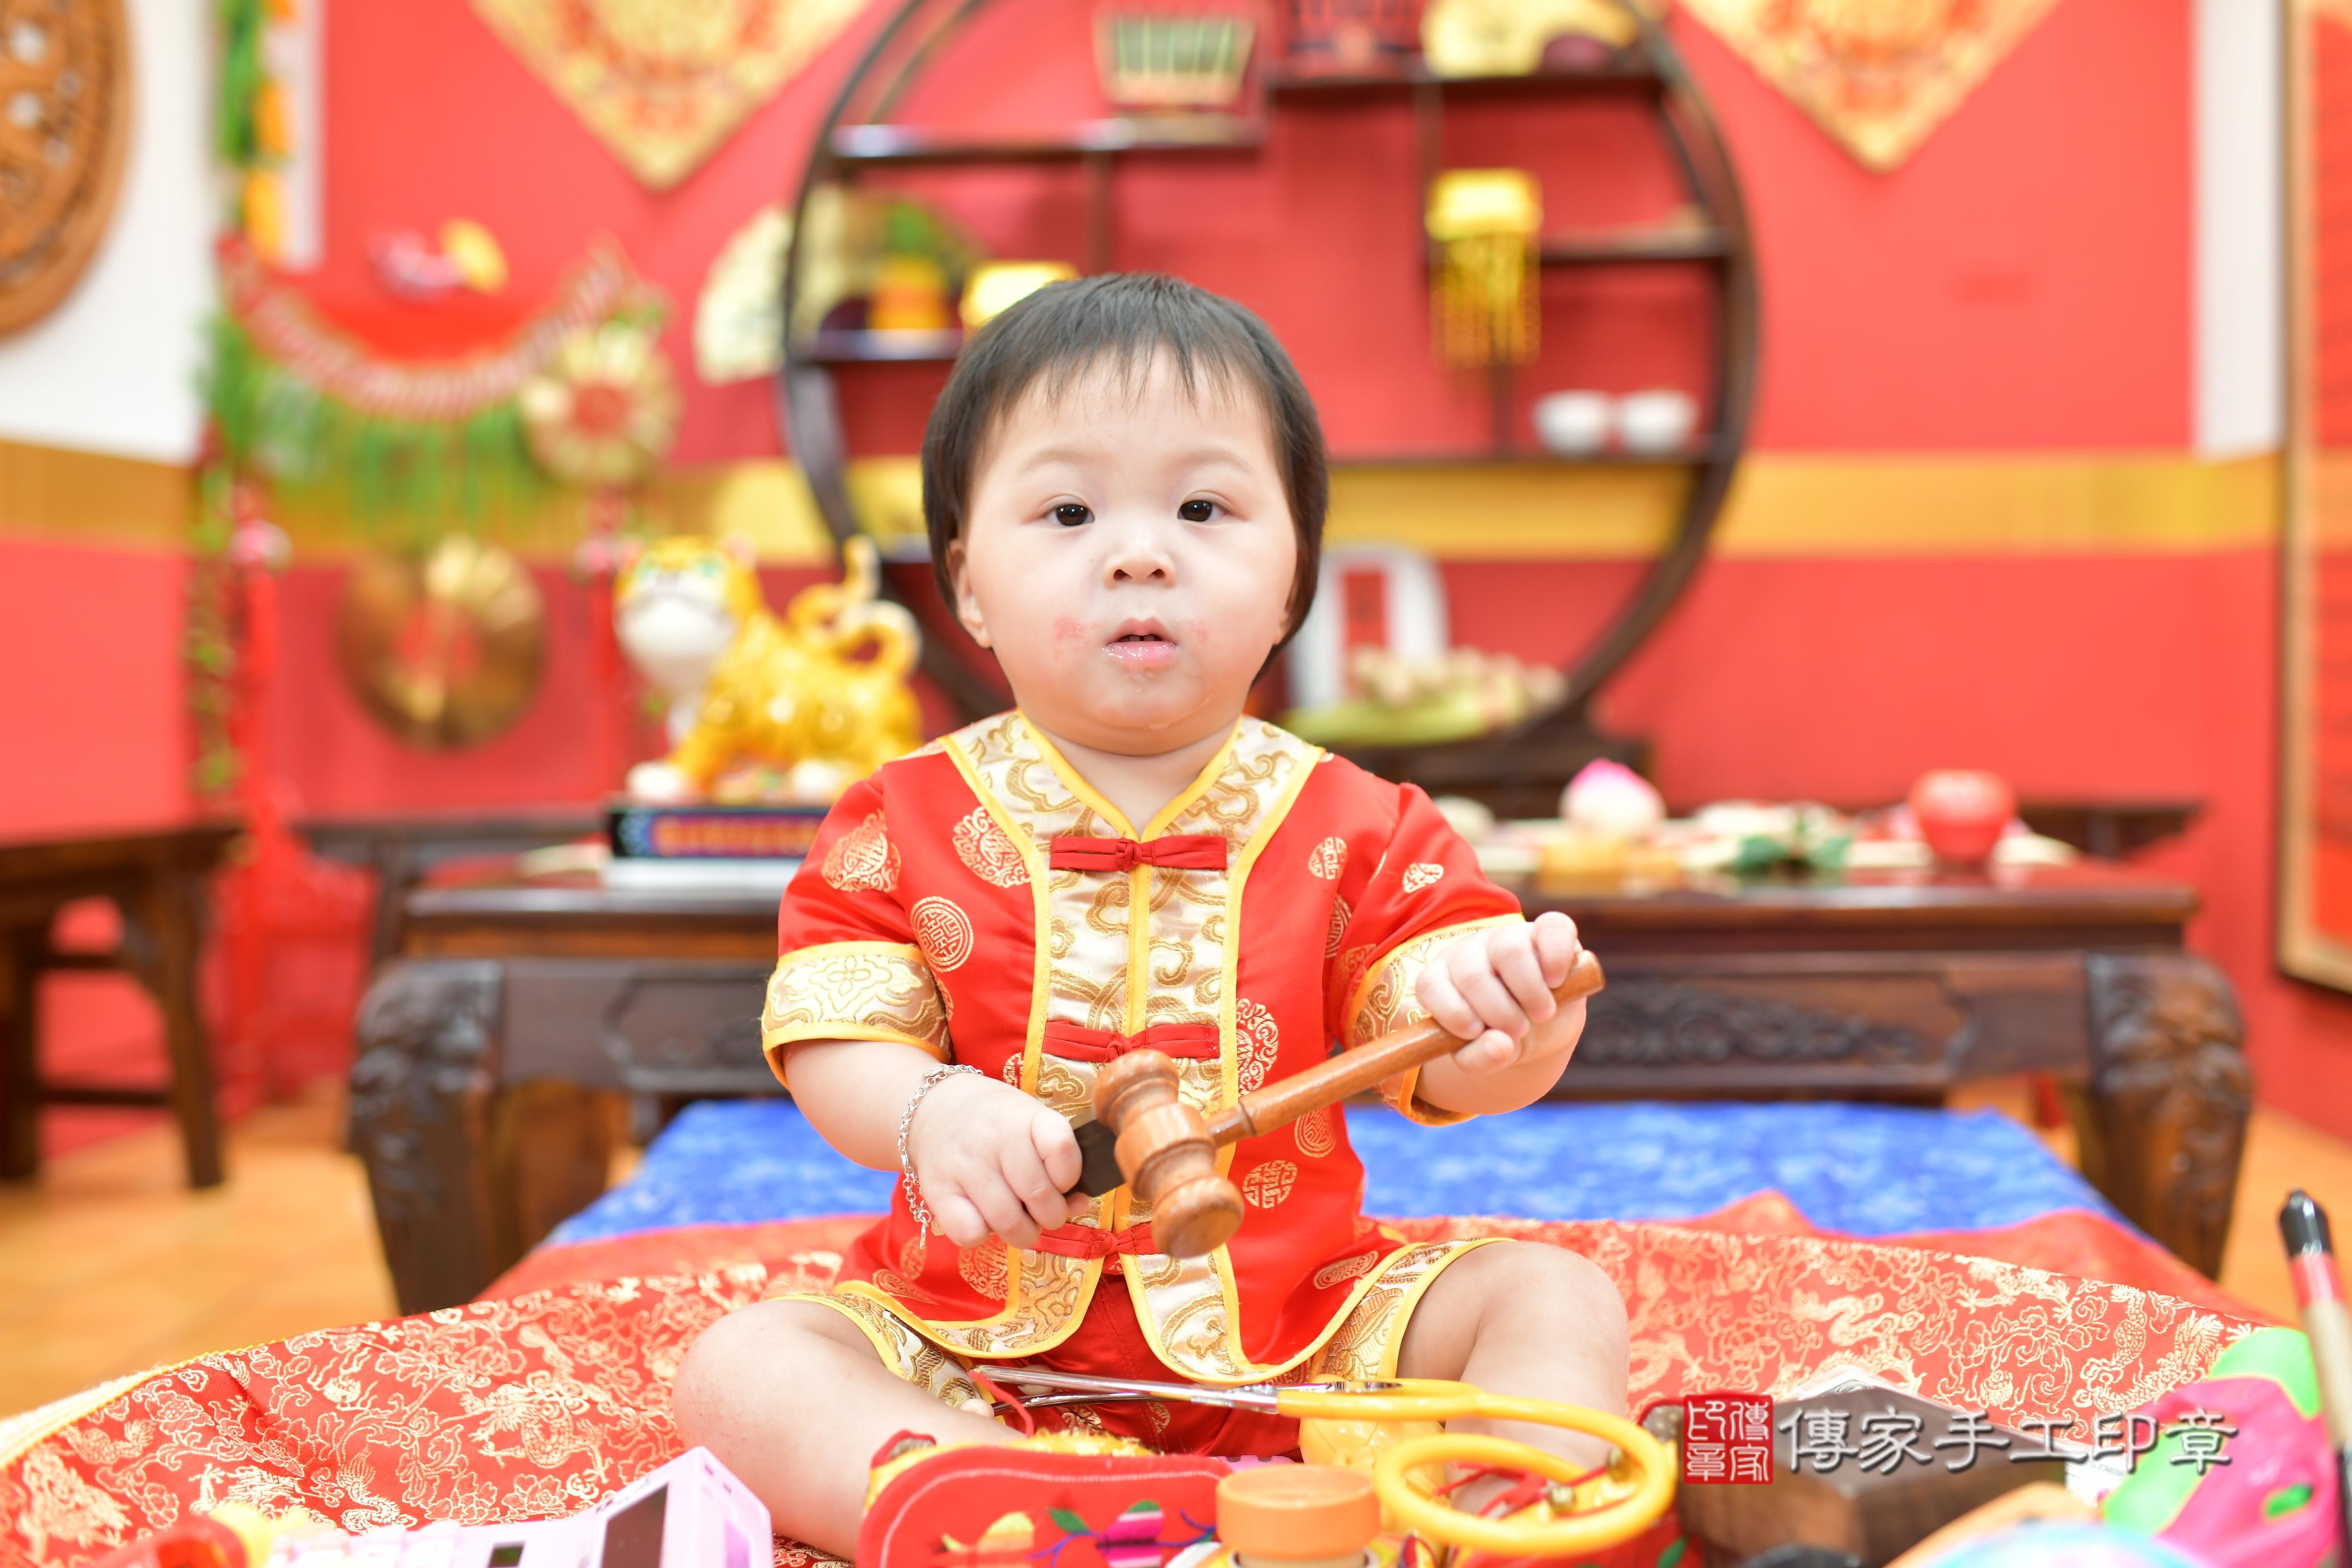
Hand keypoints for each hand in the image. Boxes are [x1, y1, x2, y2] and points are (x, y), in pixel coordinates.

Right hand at [906, 1072, 1081, 1249]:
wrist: (936, 1107)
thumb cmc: (998, 1123)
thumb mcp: (1033, 1123)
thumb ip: (1060, 1161)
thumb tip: (1079, 1204)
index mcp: (1025, 1117)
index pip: (1062, 1148)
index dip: (1070, 1176)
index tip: (1062, 1181)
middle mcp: (994, 1139)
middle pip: (1039, 1195)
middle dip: (1052, 1216)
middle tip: (1044, 1212)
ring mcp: (964, 1166)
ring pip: (1007, 1222)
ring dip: (1023, 1233)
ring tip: (1019, 1222)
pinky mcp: (937, 1191)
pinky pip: (970, 1234)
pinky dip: (983, 1235)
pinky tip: (984, 1219)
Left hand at [1415, 912, 1585, 1075]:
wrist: (1544, 1028)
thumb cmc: (1503, 1039)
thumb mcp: (1485, 1057)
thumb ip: (1482, 1058)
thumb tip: (1500, 1045)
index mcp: (1443, 980)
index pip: (1430, 985)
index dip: (1452, 1011)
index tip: (1477, 1032)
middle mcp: (1471, 952)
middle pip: (1473, 974)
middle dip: (1499, 1012)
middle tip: (1519, 1031)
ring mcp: (1508, 936)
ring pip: (1509, 950)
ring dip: (1528, 991)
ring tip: (1541, 1014)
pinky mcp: (1547, 931)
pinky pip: (1552, 928)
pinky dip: (1556, 958)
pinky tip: (1556, 982)